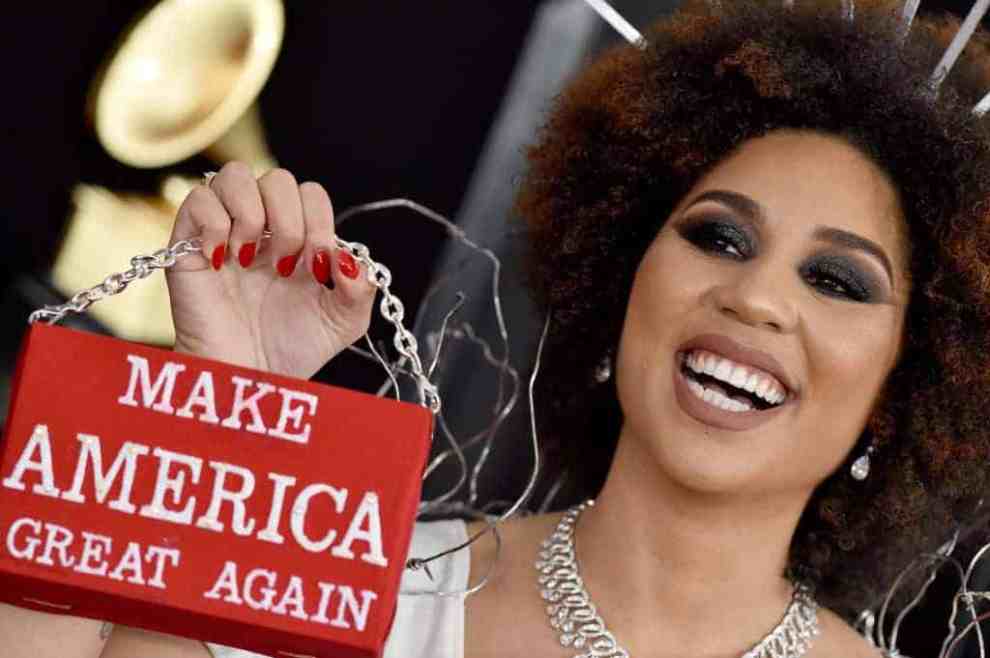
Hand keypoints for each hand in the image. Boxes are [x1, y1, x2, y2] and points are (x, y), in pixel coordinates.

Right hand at [166, 162, 375, 378]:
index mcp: (299, 237)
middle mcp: (262, 228)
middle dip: (289, 221)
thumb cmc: (292, 348)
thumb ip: (362, 287)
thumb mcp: (345, 320)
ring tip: (249, 257)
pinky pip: (198, 199)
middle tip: (284, 266)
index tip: (316, 267)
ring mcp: (225, 232)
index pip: (311, 193)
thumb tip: (350, 257)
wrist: (249, 377)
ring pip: (235, 176)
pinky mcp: (188, 244)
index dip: (319, 222)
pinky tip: (222, 260)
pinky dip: (214, 225)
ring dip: (251, 214)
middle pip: (278, 179)